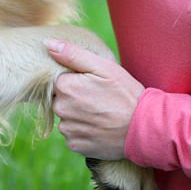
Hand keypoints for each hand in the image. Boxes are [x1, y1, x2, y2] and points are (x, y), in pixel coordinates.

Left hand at [46, 38, 144, 160]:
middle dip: (76, 97)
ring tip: (101, 113)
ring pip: (67, 117)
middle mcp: (61, 110)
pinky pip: (73, 134)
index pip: (59, 79)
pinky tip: (99, 126)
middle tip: (99, 98)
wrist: (143, 128)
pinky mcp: (75, 146)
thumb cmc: (125, 93)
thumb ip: (73, 54)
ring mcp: (68, 130)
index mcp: (65, 87)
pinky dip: (83, 130)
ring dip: (79, 115)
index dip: (76, 80)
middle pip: (61, 99)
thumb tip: (48, 43)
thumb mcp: (103, 67)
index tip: (94, 84)